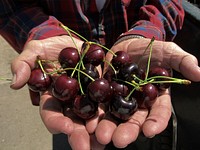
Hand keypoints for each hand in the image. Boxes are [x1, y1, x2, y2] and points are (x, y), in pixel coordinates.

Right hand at [10, 35, 104, 149]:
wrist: (72, 43)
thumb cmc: (51, 48)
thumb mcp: (35, 51)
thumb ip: (24, 64)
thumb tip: (16, 83)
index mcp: (52, 97)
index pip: (51, 114)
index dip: (57, 122)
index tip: (66, 128)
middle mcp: (70, 102)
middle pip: (73, 122)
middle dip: (79, 135)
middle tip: (87, 146)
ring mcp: (86, 97)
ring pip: (91, 117)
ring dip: (97, 131)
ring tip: (103, 141)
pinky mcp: (101, 90)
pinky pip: (106, 103)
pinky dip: (110, 113)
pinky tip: (118, 122)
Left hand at [95, 38, 199, 147]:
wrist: (129, 45)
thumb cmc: (151, 50)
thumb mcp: (167, 52)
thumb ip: (181, 61)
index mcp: (154, 97)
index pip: (158, 113)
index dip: (155, 123)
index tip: (149, 130)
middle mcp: (137, 103)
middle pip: (134, 120)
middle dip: (127, 131)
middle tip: (118, 140)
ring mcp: (120, 99)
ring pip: (115, 117)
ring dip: (108, 127)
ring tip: (100, 135)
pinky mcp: (105, 94)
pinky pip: (100, 105)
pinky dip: (94, 115)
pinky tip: (88, 122)